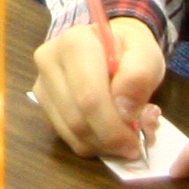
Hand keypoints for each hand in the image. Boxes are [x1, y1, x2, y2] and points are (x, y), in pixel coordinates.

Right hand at [32, 18, 167, 161]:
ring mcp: (42, 84)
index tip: (137, 135)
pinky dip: (93, 144)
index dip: (114, 125)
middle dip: (110, 139)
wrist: (106, 43)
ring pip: (72, 133)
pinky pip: (68, 138)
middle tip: (135, 145)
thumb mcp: (145, 52)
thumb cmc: (127, 48)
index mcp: (74, 43)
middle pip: (78, 119)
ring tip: (125, 133)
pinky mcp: (42, 103)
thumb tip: (125, 112)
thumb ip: (140, 76)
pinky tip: (108, 132)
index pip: (89, 97)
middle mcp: (49, 62)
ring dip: (103, 144)